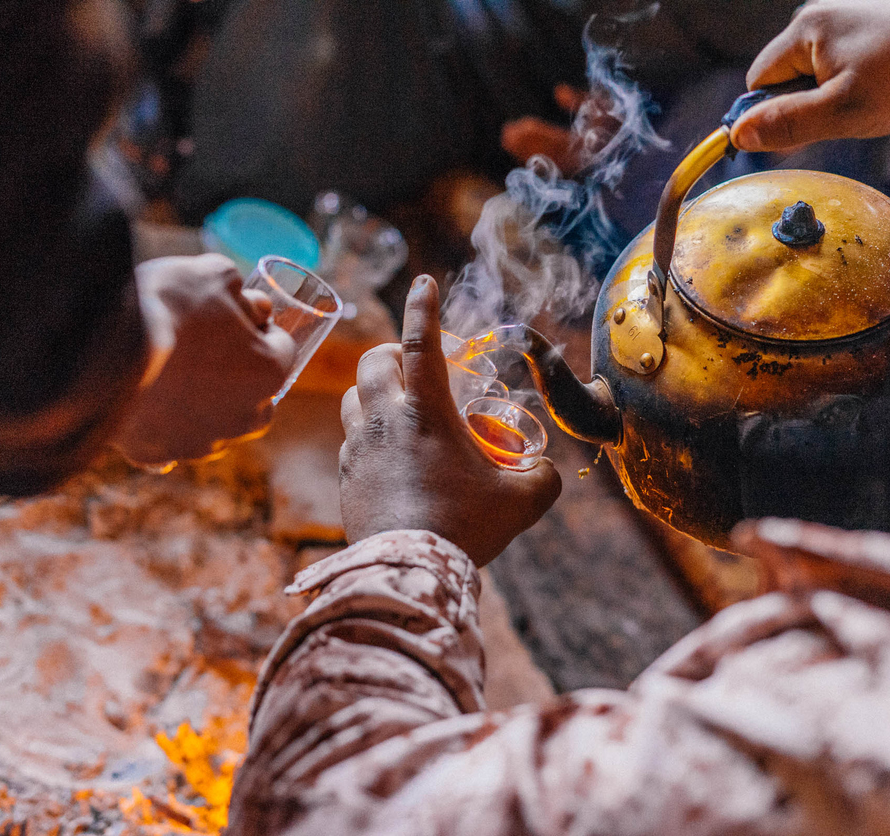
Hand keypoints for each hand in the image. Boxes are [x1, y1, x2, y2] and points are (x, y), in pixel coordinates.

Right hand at [116, 254, 294, 463]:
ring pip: (212, 422)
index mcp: (269, 373)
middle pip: (254, 395)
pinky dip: (160, 425)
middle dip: (238, 373)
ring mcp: (200, 442)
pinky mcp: (158, 455)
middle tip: (202, 344)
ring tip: (167, 371)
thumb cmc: (166, 305)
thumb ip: (243, 292)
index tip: (234, 315)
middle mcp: (244, 418)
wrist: (97, 345)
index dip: (258, 327)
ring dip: (200, 402)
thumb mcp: (214, 274)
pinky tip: (143, 402)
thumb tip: (257, 308)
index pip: (282, 348)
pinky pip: (167, 442)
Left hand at [338, 276, 561, 566]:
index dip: (424, 307)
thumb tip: (543, 471)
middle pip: (374, 360)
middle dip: (392, 350)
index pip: (419, 340)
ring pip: (354, 397)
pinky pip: (351, 439)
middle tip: (413, 363)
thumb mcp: (521, 501)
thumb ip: (540, 477)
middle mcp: (384, 419)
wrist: (408, 571)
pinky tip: (390, 454)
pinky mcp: (346, 476)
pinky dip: (369, 433)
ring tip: (400, 407)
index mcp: (425, 410)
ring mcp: (359, 448)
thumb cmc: (465, 528)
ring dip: (375, 390)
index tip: (425, 283)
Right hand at [731, 0, 889, 152]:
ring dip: (830, 97)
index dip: (771, 113)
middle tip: (845, 115)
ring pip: (812, 73)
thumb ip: (787, 124)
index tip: (801, 132)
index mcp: (805, 29)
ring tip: (870, 98)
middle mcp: (820, 14)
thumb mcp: (842, 111)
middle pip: (784, 76)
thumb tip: (738, 136)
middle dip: (805, 105)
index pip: (758, 81)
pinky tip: (881, 86)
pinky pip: (837, 62)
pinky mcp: (866, 23)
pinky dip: (851, 82)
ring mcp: (845, 16)